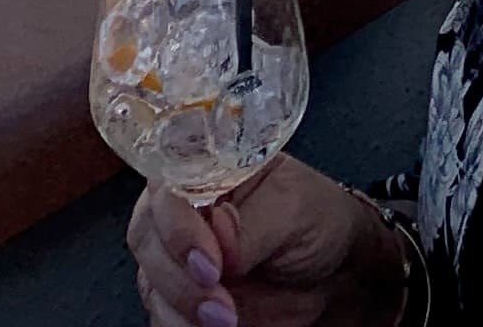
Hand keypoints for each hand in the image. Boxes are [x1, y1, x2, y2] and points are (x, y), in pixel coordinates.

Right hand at [125, 154, 405, 326]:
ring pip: (151, 284)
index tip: (209, 263)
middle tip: (220, 304)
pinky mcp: (183, 301)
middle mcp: (180, 211)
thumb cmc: (314, 218)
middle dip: (178, 276)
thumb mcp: (294, 206)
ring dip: (181, 310)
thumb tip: (220, 237)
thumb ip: (255, 221)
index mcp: (202, 170)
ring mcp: (177, 259)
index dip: (176, 226)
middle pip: (147, 237)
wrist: (335, 272)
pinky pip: (164, 317)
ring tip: (228, 322)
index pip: (165, 186)